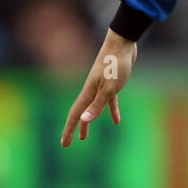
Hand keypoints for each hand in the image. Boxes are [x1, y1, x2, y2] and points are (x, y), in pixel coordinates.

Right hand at [60, 30, 137, 146]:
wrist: (123, 42)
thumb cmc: (116, 64)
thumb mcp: (109, 87)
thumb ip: (98, 104)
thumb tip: (85, 120)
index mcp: (89, 92)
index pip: (75, 115)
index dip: (69, 130)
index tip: (64, 144)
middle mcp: (92, 90)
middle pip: (81, 113)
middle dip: (74, 128)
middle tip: (70, 143)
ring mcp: (101, 86)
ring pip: (93, 108)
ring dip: (89, 122)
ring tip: (85, 136)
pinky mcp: (112, 83)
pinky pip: (109, 101)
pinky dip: (111, 111)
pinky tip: (117, 120)